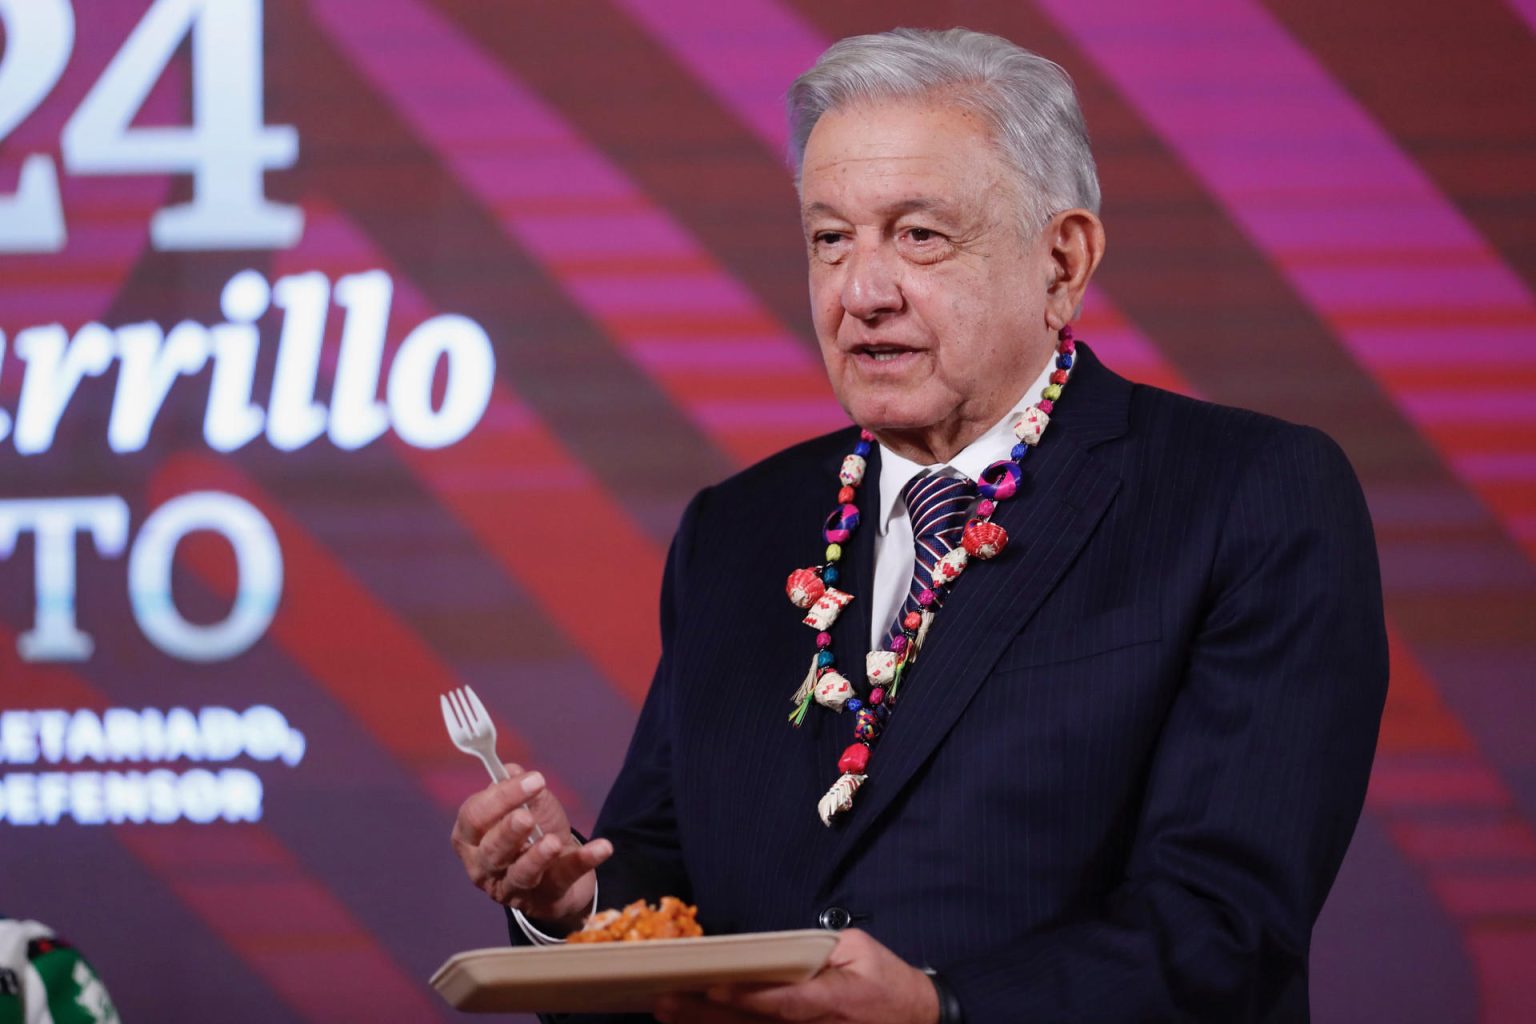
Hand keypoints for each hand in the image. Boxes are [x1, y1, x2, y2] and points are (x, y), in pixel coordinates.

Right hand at [449, 763, 612, 927]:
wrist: (558, 869)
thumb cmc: (533, 832)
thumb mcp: (527, 804)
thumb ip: (516, 787)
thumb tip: (510, 770)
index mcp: (471, 838)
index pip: (475, 817)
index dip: (500, 798)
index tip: (534, 779)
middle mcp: (484, 867)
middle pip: (491, 851)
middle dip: (509, 832)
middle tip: (526, 817)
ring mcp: (512, 888)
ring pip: (521, 874)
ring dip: (537, 857)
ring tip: (552, 841)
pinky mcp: (546, 899)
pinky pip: (564, 879)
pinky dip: (584, 861)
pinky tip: (603, 847)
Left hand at [653, 929, 939, 1023]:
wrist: (915, 1018)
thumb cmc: (884, 980)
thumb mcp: (858, 950)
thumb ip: (815, 952)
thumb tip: (771, 950)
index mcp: (833, 1001)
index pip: (785, 1003)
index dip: (748, 999)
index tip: (711, 990)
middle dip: (707, 1017)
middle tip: (664, 1002)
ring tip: (667, 1013)